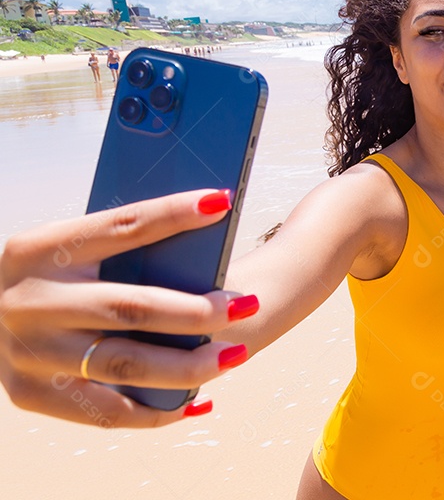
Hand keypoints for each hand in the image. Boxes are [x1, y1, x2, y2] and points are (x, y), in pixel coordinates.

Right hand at [0, 189, 257, 428]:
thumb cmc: (52, 275)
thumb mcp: (66, 249)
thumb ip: (121, 247)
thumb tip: (204, 228)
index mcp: (38, 249)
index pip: (119, 227)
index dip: (172, 214)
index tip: (221, 202)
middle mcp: (28, 302)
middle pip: (129, 307)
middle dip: (196, 309)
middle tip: (245, 304)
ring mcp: (27, 354)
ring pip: (125, 365)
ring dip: (189, 365)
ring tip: (235, 354)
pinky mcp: (32, 395)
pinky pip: (108, 413)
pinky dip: (160, 410)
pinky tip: (202, 400)